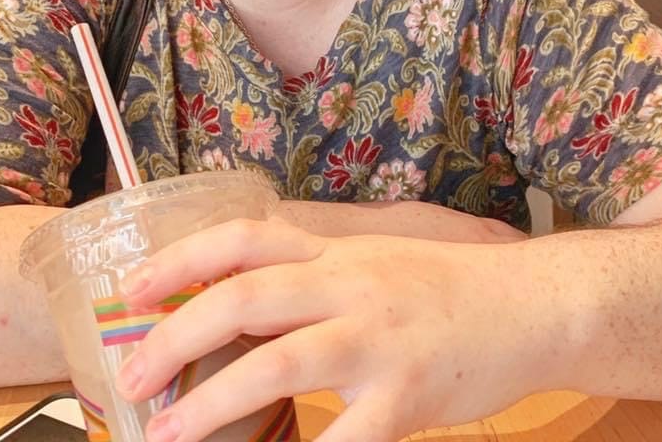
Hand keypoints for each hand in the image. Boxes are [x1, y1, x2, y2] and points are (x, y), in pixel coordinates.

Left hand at [114, 218, 537, 441]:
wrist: (532, 304)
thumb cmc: (449, 289)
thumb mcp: (377, 266)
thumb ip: (317, 280)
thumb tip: (245, 308)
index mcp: (338, 253)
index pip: (245, 238)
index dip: (182, 258)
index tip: (134, 287)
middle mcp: (350, 285)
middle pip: (245, 297)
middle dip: (176, 335)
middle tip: (129, 376)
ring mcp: (378, 339)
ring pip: (277, 363)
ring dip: (212, 403)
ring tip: (168, 434)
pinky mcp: (407, 394)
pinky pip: (344, 437)